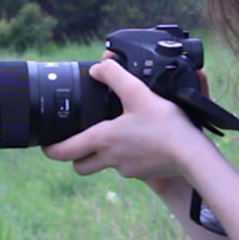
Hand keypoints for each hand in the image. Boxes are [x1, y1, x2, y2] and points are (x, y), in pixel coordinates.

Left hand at [42, 58, 210, 182]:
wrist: (192, 155)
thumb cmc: (165, 125)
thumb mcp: (138, 93)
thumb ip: (115, 76)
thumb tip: (99, 66)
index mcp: (103, 139)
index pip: (64, 152)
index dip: (50, 148)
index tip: (45, 144)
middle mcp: (110, 158)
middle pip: (80, 166)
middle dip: (75, 156)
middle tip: (78, 140)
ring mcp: (126, 169)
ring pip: (103, 165)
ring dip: (102, 155)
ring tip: (114, 134)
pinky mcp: (142, 173)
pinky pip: (126, 166)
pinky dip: (126, 156)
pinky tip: (140, 140)